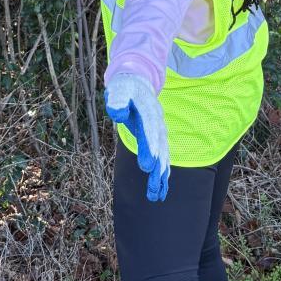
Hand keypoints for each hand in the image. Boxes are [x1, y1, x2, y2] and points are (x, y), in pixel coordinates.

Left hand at [104, 72, 170, 201]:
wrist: (138, 84)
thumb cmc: (124, 89)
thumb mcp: (118, 90)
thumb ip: (117, 100)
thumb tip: (117, 113)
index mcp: (148, 111)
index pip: (150, 131)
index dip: (150, 148)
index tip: (148, 166)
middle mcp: (158, 124)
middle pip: (159, 147)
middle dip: (157, 168)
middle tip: (154, 186)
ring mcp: (160, 132)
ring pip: (163, 156)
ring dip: (160, 176)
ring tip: (156, 196)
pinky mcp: (157, 139)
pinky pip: (162, 158)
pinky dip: (162, 174)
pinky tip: (161, 190)